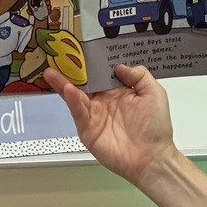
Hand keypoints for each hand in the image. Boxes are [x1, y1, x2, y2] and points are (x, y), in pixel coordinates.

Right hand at [43, 64, 177, 186]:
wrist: (151, 158)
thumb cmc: (156, 128)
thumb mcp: (154, 93)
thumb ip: (138, 76)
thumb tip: (119, 66)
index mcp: (120, 92)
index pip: (102, 73)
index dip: (93, 62)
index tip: (81, 48)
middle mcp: (105, 102)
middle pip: (84, 83)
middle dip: (71, 70)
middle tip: (57, 55)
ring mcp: (95, 116)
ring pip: (75, 96)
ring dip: (63, 83)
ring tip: (51, 71)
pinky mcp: (88, 130)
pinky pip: (78, 112)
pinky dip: (72, 100)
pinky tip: (67, 88)